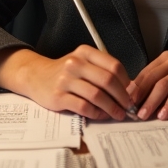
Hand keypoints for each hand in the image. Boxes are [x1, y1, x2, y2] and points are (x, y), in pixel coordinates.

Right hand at [0, 44, 134, 120]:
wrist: (36, 76)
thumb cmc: (66, 72)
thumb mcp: (83, 62)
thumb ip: (102, 70)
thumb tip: (128, 87)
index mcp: (85, 52)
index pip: (113, 65)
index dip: (126, 81)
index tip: (132, 93)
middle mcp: (75, 63)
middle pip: (107, 80)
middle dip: (122, 96)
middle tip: (128, 107)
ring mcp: (65, 80)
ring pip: (97, 95)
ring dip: (111, 107)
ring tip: (118, 114)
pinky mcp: (58, 97)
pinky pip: (83, 107)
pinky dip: (95, 113)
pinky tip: (100, 115)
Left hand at [129, 48, 167, 120]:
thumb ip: (161, 80)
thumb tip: (140, 97)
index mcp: (166, 59)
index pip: (144, 73)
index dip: (133, 88)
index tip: (123, 102)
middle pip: (150, 78)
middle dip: (137, 96)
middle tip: (128, 111)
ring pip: (161, 86)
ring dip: (150, 102)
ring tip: (142, 115)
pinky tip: (163, 115)